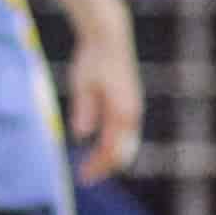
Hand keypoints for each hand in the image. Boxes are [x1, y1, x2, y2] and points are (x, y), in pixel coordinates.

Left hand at [64, 41, 142, 180]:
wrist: (109, 37)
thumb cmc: (93, 59)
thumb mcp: (83, 83)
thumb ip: (85, 109)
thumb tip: (81, 135)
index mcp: (122, 110)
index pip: (112, 150)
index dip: (98, 166)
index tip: (82, 177)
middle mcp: (132, 113)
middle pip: (123, 152)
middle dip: (105, 167)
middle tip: (85, 177)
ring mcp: (133, 109)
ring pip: (127, 145)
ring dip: (110, 158)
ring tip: (90, 166)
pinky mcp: (130, 105)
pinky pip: (126, 135)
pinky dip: (114, 146)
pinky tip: (99, 148)